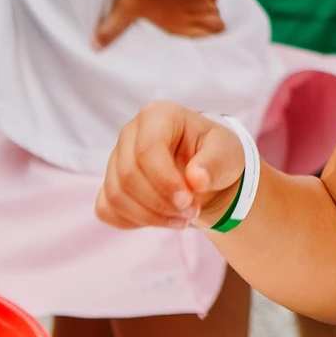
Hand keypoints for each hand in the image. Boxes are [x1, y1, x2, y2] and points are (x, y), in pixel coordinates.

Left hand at [95, 0, 222, 46]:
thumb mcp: (126, 9)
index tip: (196, 32)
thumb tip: (95, 46)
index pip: (211, 38)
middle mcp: (199, 13)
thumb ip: (114, 29)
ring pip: (214, 4)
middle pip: (216, 23)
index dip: (206, 36)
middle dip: (207, 20)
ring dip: (205, 4)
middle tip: (190, 15)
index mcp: (184, 25)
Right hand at [96, 101, 243, 229]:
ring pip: (116, 195)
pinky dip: (134, 221)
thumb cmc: (215, 156)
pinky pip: (108, 209)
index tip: (188, 201)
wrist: (205, 174)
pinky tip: (161, 219)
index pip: (148, 150)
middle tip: (190, 212)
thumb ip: (214, 163)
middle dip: (160, 202)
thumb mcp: (227, 153)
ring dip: (150, 216)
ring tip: (181, 219)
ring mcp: (115, 159)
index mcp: (157, 115)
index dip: (165, 181)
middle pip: (129, 175)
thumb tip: (196, 179)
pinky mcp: (109, 184)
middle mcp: (130, 133)